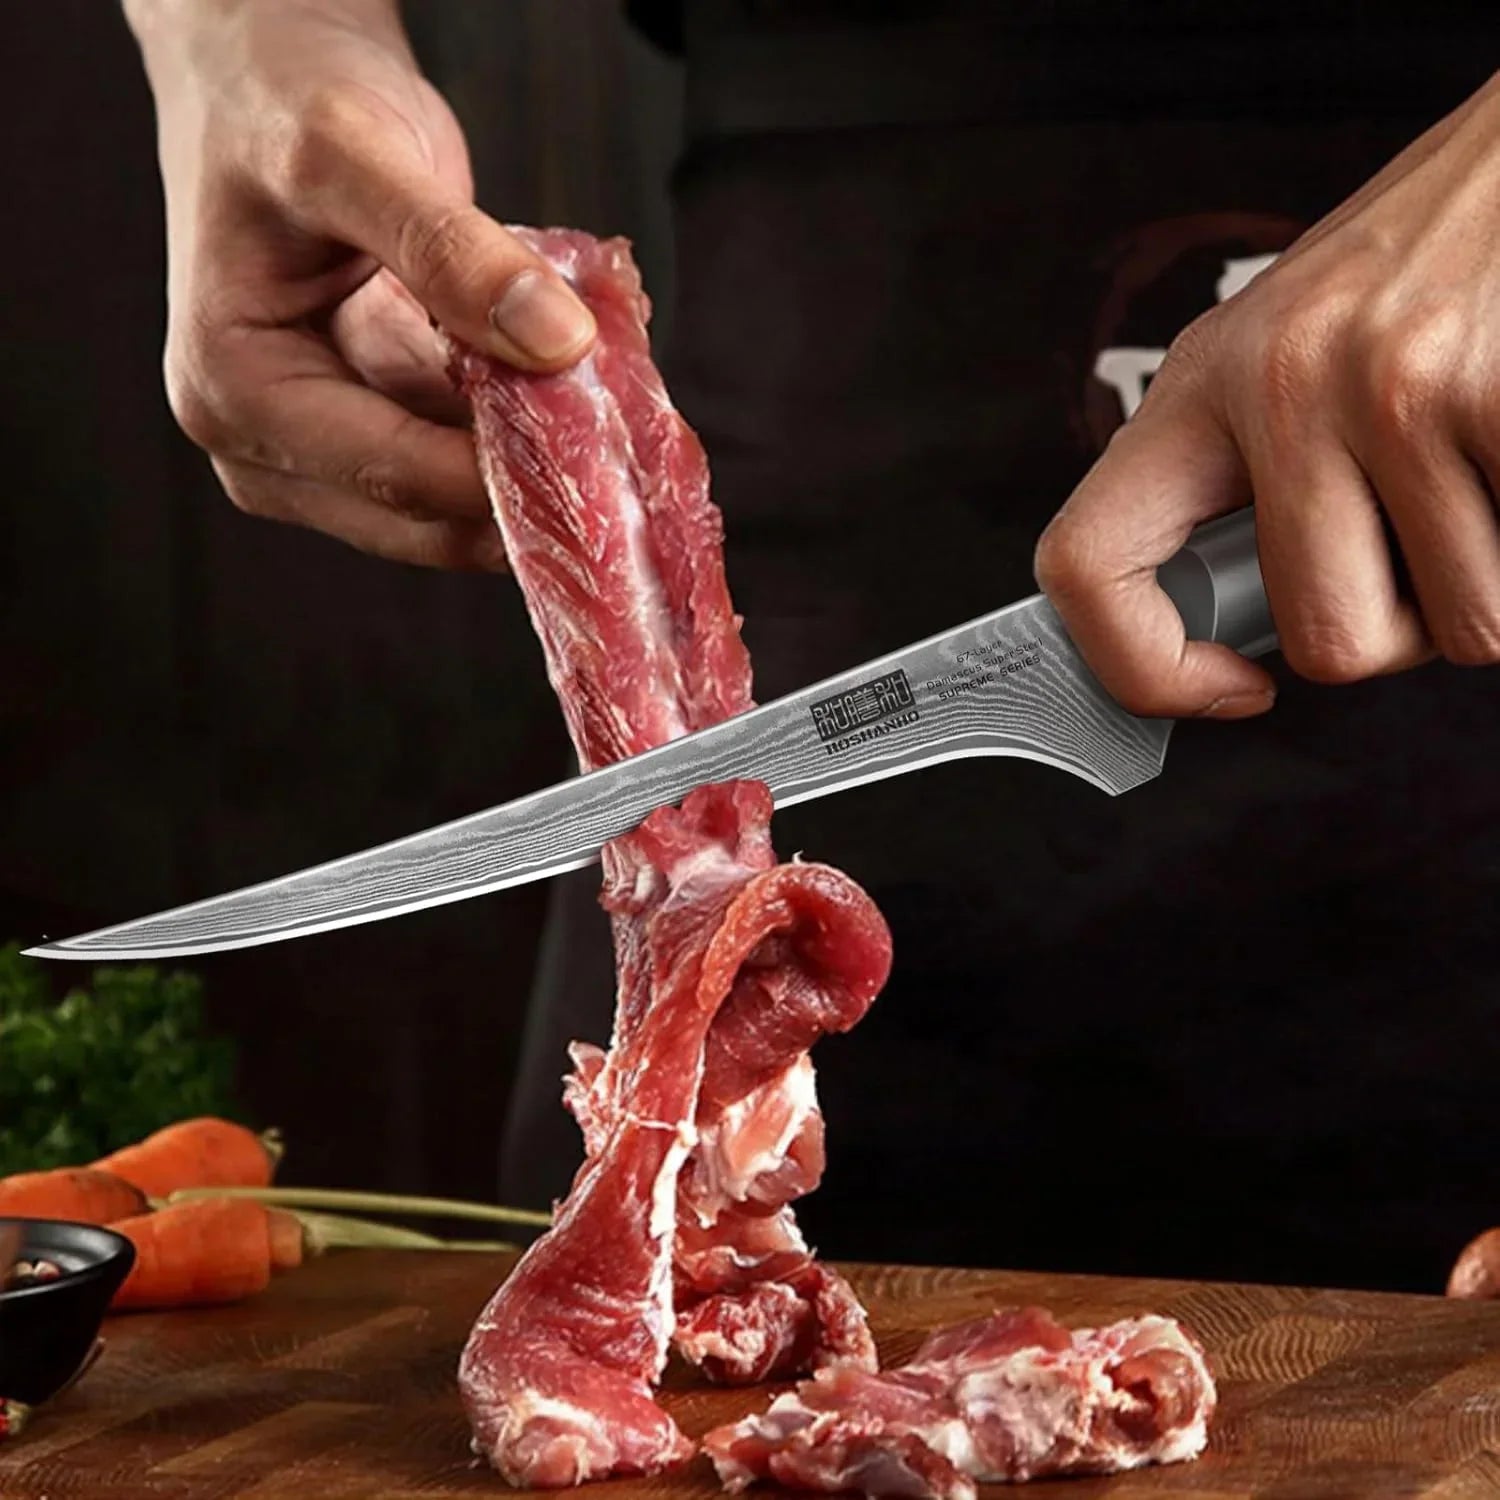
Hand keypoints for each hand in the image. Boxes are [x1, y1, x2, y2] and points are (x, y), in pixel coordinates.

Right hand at [125, 0, 595, 569]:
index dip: (505, 476)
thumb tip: (556, 343)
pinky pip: (465, 461)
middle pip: (428, 519)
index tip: (603, 453)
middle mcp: (264, 447)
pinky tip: (573, 384)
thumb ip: (451, 251)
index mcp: (236, 393)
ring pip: (457, 505)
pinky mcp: (373, 438)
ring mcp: (321, 456)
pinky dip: (524, 430)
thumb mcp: (356, 153)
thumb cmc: (282, 104)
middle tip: (624, 445)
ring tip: (607, 403)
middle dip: (529, 484)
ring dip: (537, 462)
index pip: (394, 474)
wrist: (264, 81)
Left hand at [1035, 74, 1499, 717]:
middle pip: (1330, 642)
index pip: (1083, 565)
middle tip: (1416, 554)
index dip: (1144, 669)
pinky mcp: (1498, 388)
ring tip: (1479, 481)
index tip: (1231, 684)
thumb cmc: (1406, 274)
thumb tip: (1226, 640)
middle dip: (1397, 632)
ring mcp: (1393, 385)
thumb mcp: (1275, 357)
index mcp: (1198, 386)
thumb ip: (1238, 484)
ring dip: (1489, 586)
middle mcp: (1279, 383)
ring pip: (1465, 625)